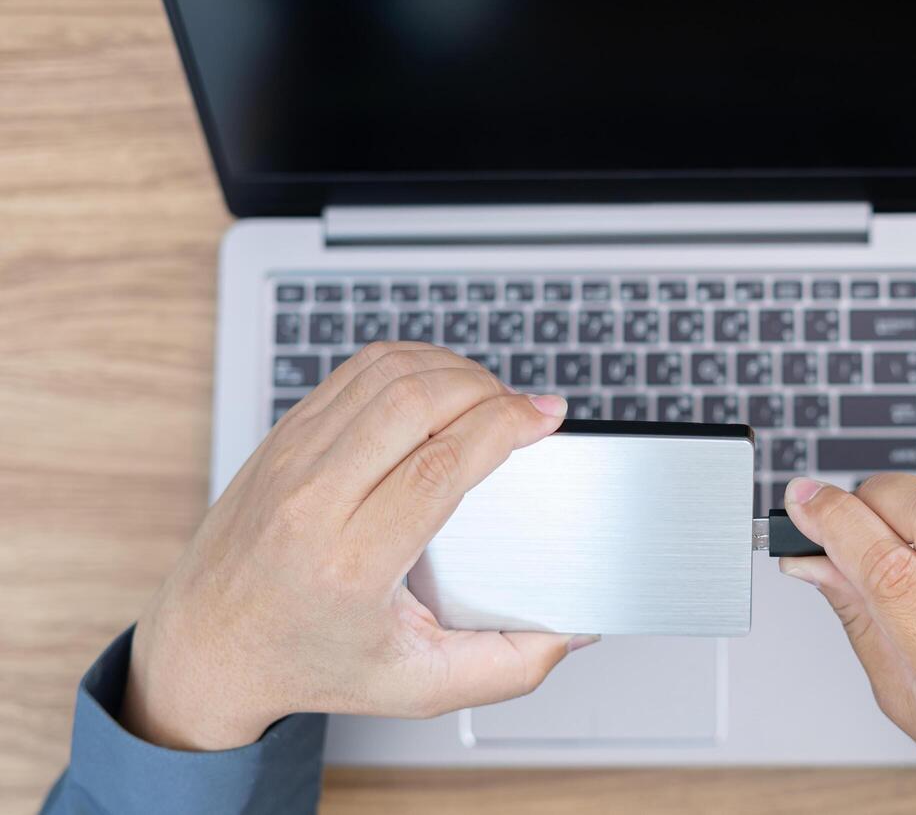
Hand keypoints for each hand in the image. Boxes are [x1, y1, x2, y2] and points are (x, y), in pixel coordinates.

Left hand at [121, 342, 589, 750]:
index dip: (505, 425)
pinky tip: (440, 383)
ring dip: (453, 370)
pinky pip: (356, 371)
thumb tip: (574, 631)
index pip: (440, 465)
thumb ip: (508, 667)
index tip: (545, 417)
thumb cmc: (308, 663)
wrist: (206, 648)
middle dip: (489, 389)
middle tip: (526, 408)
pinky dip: (412, 363)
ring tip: (489, 396)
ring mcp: (291, 459)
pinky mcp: (284, 435)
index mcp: (350, 564)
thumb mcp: (418, 686)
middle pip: (416, 402)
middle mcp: (313, 502)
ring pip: (386, 374)